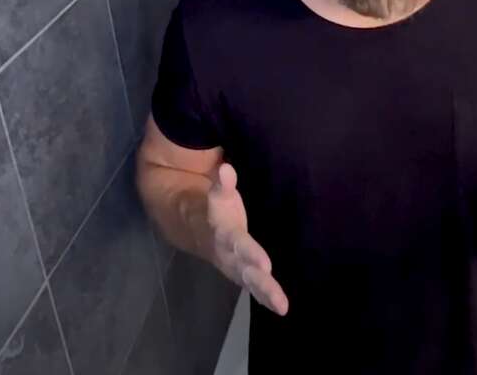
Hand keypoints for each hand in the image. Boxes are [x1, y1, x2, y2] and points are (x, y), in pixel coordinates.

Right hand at [208, 163, 288, 315]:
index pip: (238, 244)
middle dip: (261, 283)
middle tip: (279, 298)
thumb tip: (226, 168)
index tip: (266, 266)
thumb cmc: (217, 209)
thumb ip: (222, 184)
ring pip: (250, 282)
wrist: (194, 228)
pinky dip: (266, 298)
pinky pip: (254, 288)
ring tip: (282, 306)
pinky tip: (280, 308)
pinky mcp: (243, 273)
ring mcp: (235, 267)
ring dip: (266, 294)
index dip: (250, 254)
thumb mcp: (217, 195)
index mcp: (224, 234)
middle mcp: (228, 255)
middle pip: (245, 271)